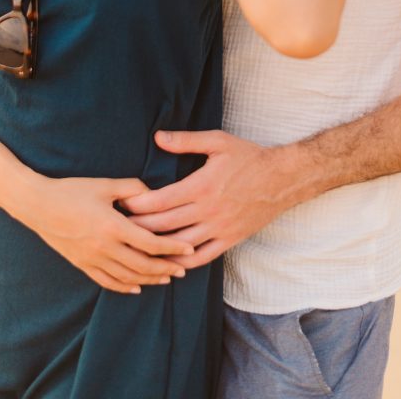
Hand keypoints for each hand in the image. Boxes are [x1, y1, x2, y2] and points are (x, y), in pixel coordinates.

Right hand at [26, 175, 194, 293]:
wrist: (37, 204)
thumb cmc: (71, 190)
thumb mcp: (104, 185)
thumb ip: (132, 188)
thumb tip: (153, 194)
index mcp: (112, 225)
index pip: (150, 242)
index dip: (172, 247)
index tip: (189, 248)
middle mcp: (104, 247)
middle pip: (143, 265)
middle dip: (166, 268)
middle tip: (184, 268)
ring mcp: (92, 259)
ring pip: (127, 277)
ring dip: (149, 279)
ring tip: (166, 278)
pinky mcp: (82, 264)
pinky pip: (107, 282)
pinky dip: (125, 287)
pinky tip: (136, 287)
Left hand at [122, 130, 301, 268]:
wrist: (283, 179)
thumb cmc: (248, 157)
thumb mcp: (217, 141)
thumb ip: (186, 141)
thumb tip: (158, 137)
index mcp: (201, 186)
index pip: (160, 201)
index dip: (137, 205)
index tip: (120, 205)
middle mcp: (208, 211)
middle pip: (164, 226)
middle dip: (138, 228)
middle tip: (118, 228)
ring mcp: (219, 228)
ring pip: (180, 245)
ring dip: (156, 248)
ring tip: (135, 247)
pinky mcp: (230, 239)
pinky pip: (203, 257)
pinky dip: (184, 262)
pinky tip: (169, 263)